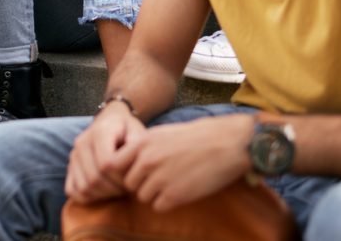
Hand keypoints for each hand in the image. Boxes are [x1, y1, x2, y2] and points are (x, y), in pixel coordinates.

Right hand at [65, 102, 145, 203]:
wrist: (111, 120)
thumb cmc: (127, 129)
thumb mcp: (137, 131)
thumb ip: (138, 146)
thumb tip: (135, 163)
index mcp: (99, 132)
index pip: (107, 164)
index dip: (122, 177)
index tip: (134, 176)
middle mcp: (82, 142)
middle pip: (94, 179)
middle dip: (114, 189)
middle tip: (128, 187)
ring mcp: (73, 155)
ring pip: (84, 187)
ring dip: (103, 195)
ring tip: (118, 189)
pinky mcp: (70, 166)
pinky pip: (73, 190)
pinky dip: (87, 197)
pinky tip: (103, 192)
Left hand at [123, 114, 254, 210]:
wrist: (227, 143)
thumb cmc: (198, 136)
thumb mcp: (163, 133)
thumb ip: (143, 147)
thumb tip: (128, 162)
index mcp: (142, 143)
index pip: (113, 165)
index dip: (124, 170)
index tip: (136, 171)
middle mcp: (146, 160)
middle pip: (129, 183)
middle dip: (142, 183)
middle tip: (160, 178)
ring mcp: (159, 178)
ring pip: (142, 196)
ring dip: (155, 193)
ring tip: (173, 182)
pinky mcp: (174, 195)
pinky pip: (158, 206)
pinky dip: (167, 202)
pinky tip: (181, 190)